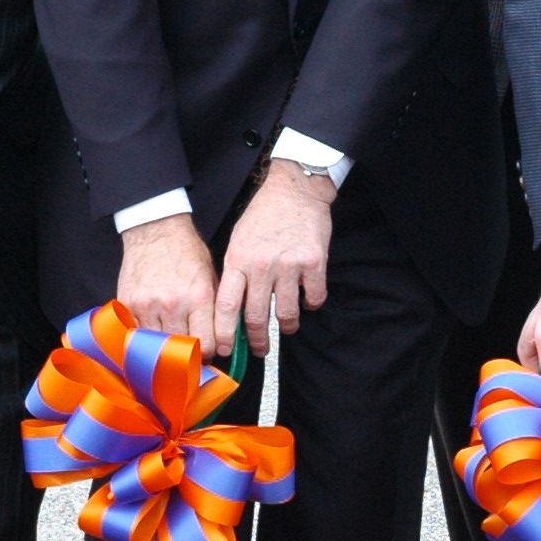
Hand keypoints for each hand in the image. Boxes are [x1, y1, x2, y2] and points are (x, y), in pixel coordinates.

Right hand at [115, 210, 218, 342]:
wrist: (155, 230)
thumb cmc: (185, 251)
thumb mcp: (211, 277)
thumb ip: (216, 310)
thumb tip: (223, 339)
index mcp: (199, 297)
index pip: (206, 345)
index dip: (207, 352)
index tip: (206, 351)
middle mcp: (173, 304)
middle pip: (180, 350)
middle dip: (186, 352)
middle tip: (187, 348)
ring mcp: (147, 305)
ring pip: (157, 346)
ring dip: (164, 346)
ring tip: (170, 337)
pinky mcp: (128, 304)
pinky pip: (136, 334)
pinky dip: (145, 336)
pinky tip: (153, 328)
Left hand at [217, 160, 331, 357]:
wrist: (295, 190)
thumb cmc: (263, 216)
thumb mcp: (238, 241)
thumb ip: (235, 274)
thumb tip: (232, 312)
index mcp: (237, 260)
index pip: (226, 307)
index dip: (225, 334)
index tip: (227, 351)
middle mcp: (261, 265)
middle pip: (257, 317)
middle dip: (259, 340)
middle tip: (261, 349)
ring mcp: (289, 265)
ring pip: (287, 313)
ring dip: (288, 325)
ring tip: (288, 326)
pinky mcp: (314, 262)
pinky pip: (314, 298)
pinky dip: (311, 304)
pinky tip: (307, 298)